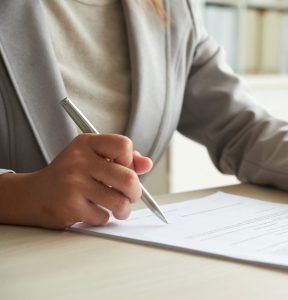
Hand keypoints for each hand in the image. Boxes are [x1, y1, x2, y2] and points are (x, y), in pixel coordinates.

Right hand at [0, 134, 152, 228]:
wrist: (32, 195)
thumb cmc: (70, 176)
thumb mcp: (93, 158)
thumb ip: (122, 160)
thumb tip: (146, 164)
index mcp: (86, 144)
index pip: (124, 145)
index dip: (130, 161)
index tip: (124, 169)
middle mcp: (79, 160)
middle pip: (128, 177)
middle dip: (135, 192)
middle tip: (131, 196)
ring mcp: (73, 183)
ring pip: (119, 201)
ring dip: (123, 209)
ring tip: (118, 209)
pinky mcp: (69, 206)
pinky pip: (102, 216)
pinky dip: (102, 218)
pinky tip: (92, 212)